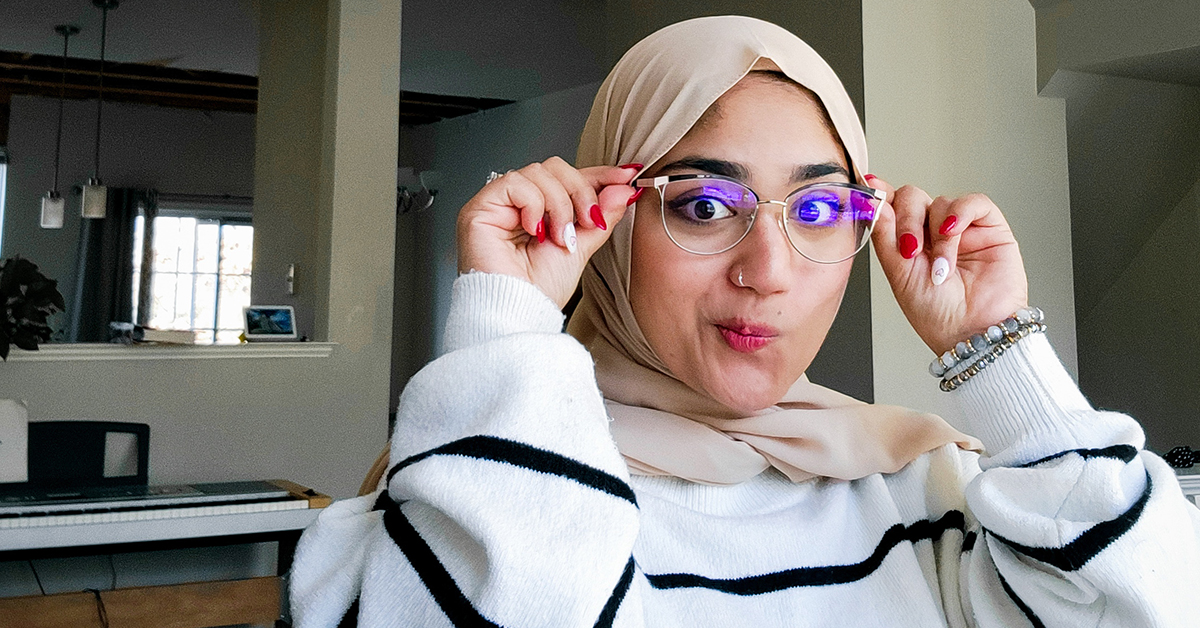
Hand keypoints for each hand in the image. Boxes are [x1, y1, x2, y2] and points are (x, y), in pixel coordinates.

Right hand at [456, 157, 638, 307]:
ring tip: (558, 237)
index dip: (597, 174)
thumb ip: (601, 216)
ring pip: (539, 172)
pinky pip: (516, 183)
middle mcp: (516, 205)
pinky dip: (533, 205)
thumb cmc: (538, 292)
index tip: (625, 178)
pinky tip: (534, 231)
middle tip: (590, 220)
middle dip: (580, 191)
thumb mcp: (582, 248)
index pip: (568, 178)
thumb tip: (622, 188)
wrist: (518, 314)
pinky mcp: (480, 208)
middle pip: (554, 167)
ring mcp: (497, 204)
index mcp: (539, 212)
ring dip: (559, 205)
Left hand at [868, 176, 1028, 354]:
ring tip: (941, 265)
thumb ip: (885, 235)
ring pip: (941, 201)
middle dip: (908, 219)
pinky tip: (953, 233)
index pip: (893, 207)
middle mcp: (933, 233)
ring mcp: (962, 229)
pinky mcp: (991, 229)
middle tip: (910, 250)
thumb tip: (873, 201)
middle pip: (914, 198)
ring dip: (937, 232)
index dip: (882, 194)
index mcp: (908, 242)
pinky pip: (974, 202)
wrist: (971, 333)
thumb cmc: (936, 314)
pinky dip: (960, 214)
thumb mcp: (899, 274)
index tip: (871, 185)